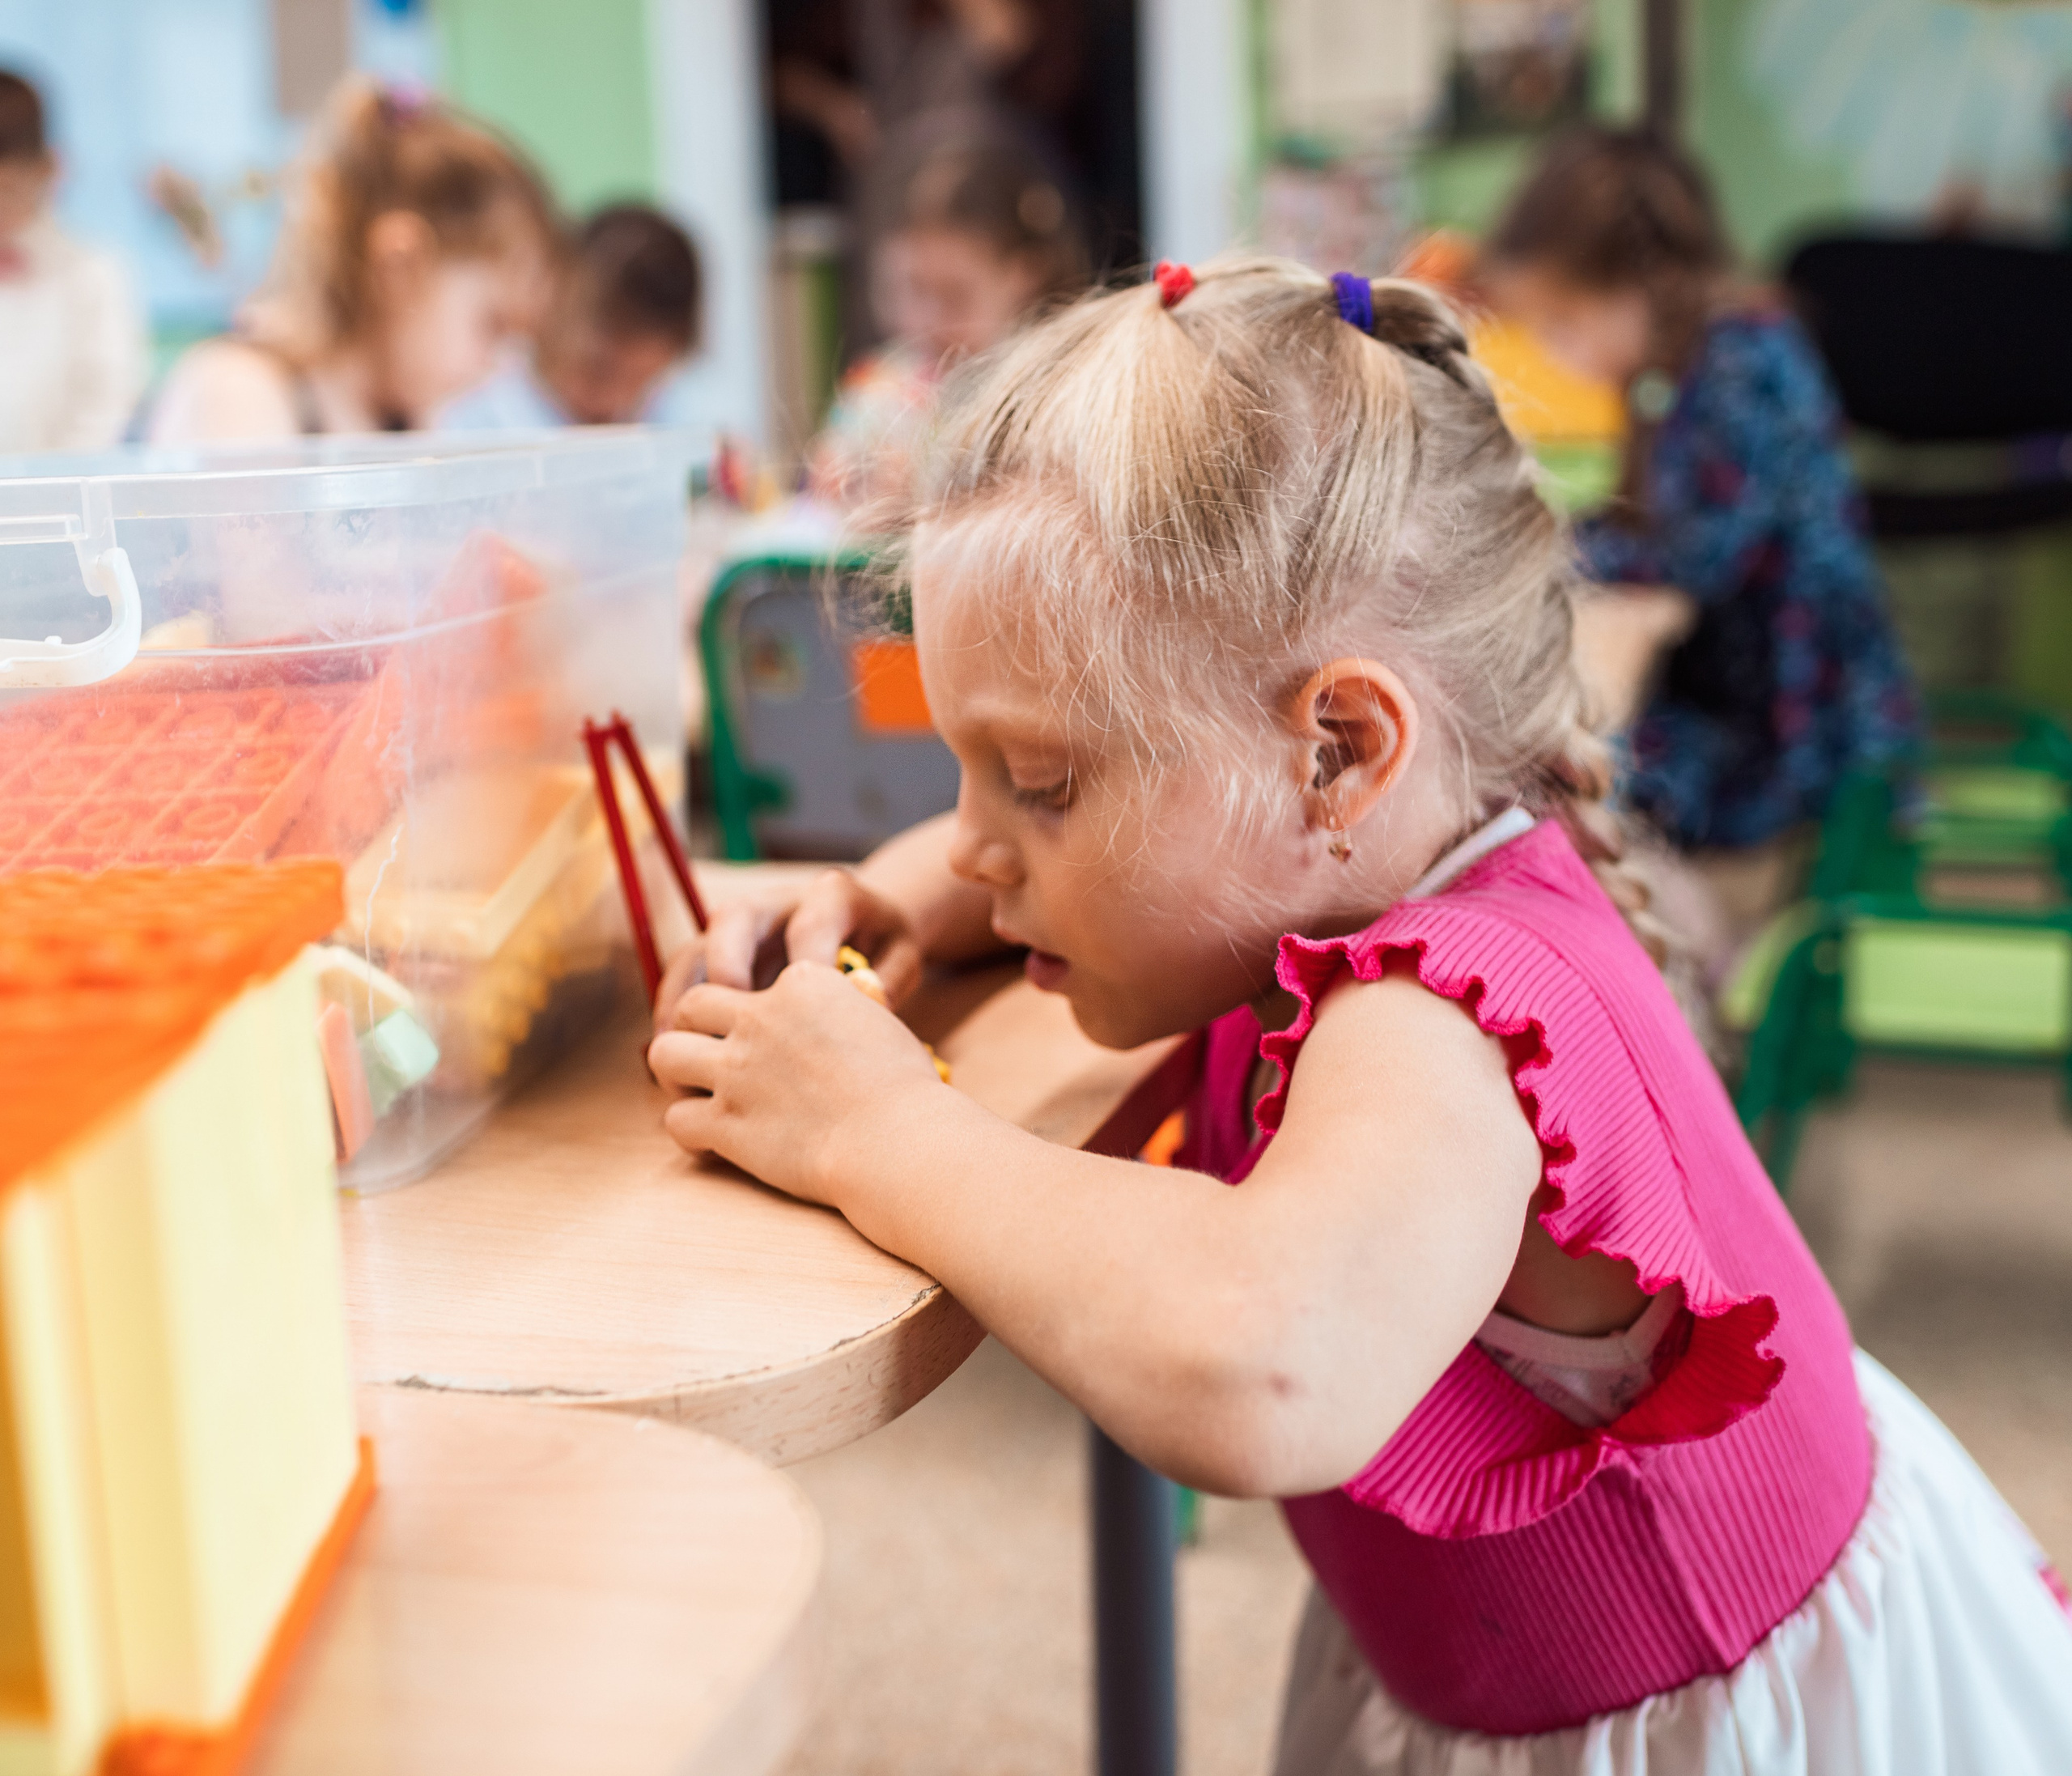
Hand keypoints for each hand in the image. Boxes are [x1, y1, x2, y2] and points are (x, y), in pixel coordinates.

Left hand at [648, 960, 946, 1205]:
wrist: (899, 1140)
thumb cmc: (905, 1088)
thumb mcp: (879, 1025)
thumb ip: (844, 1014)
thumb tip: (836, 1028)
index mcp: (803, 982)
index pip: (759, 981)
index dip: (759, 1009)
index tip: (773, 1035)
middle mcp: (761, 1017)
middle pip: (695, 1003)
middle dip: (694, 1026)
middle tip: (710, 1052)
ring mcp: (737, 1069)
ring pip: (664, 1053)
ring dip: (674, 1071)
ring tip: (692, 1090)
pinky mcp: (726, 1123)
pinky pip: (676, 1119)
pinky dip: (687, 1130)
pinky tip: (709, 1140)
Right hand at [652, 868, 923, 1034]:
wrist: (864, 929)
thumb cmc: (882, 949)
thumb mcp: (902, 955)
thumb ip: (891, 977)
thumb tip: (867, 1001)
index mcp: (830, 896)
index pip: (812, 921)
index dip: (809, 962)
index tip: (814, 1008)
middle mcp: (777, 903)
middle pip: (736, 918)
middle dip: (728, 963)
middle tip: (731, 1015)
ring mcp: (741, 929)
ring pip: (697, 949)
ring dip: (683, 997)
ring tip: (678, 1045)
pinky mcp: (717, 954)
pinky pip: (684, 977)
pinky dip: (673, 1013)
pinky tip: (675, 1054)